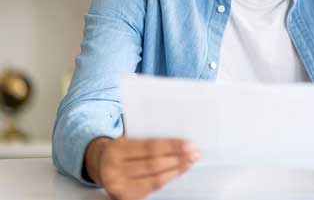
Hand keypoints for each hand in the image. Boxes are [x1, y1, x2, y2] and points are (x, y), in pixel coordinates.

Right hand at [85, 136, 199, 199]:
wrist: (98, 165)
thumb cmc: (120, 150)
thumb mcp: (126, 140)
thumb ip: (146, 140)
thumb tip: (178, 142)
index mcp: (116, 150)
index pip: (150, 147)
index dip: (172, 146)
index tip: (190, 144)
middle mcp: (114, 170)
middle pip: (154, 164)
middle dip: (178, 159)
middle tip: (195, 153)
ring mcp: (118, 187)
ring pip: (154, 179)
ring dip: (176, 170)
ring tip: (189, 162)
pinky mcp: (124, 198)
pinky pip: (151, 189)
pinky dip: (167, 180)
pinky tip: (177, 172)